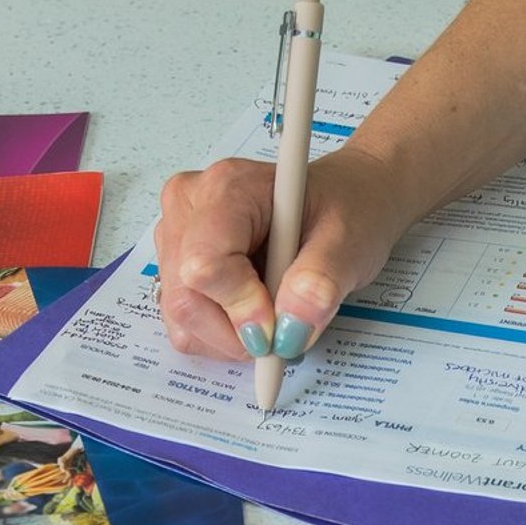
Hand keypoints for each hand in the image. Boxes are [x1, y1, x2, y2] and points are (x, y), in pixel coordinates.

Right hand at [154, 149, 407, 361]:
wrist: (342, 203)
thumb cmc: (345, 211)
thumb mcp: (350, 242)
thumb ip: (320, 282)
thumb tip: (289, 329)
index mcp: (228, 188)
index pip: (205, 264)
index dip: (241, 308)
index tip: (280, 325)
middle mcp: (189, 205)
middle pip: (187, 298)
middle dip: (237, 331)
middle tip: (284, 327)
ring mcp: (175, 235)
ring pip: (181, 317)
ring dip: (229, 337)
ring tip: (273, 310)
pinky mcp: (175, 265)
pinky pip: (183, 324)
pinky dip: (220, 335)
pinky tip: (253, 310)